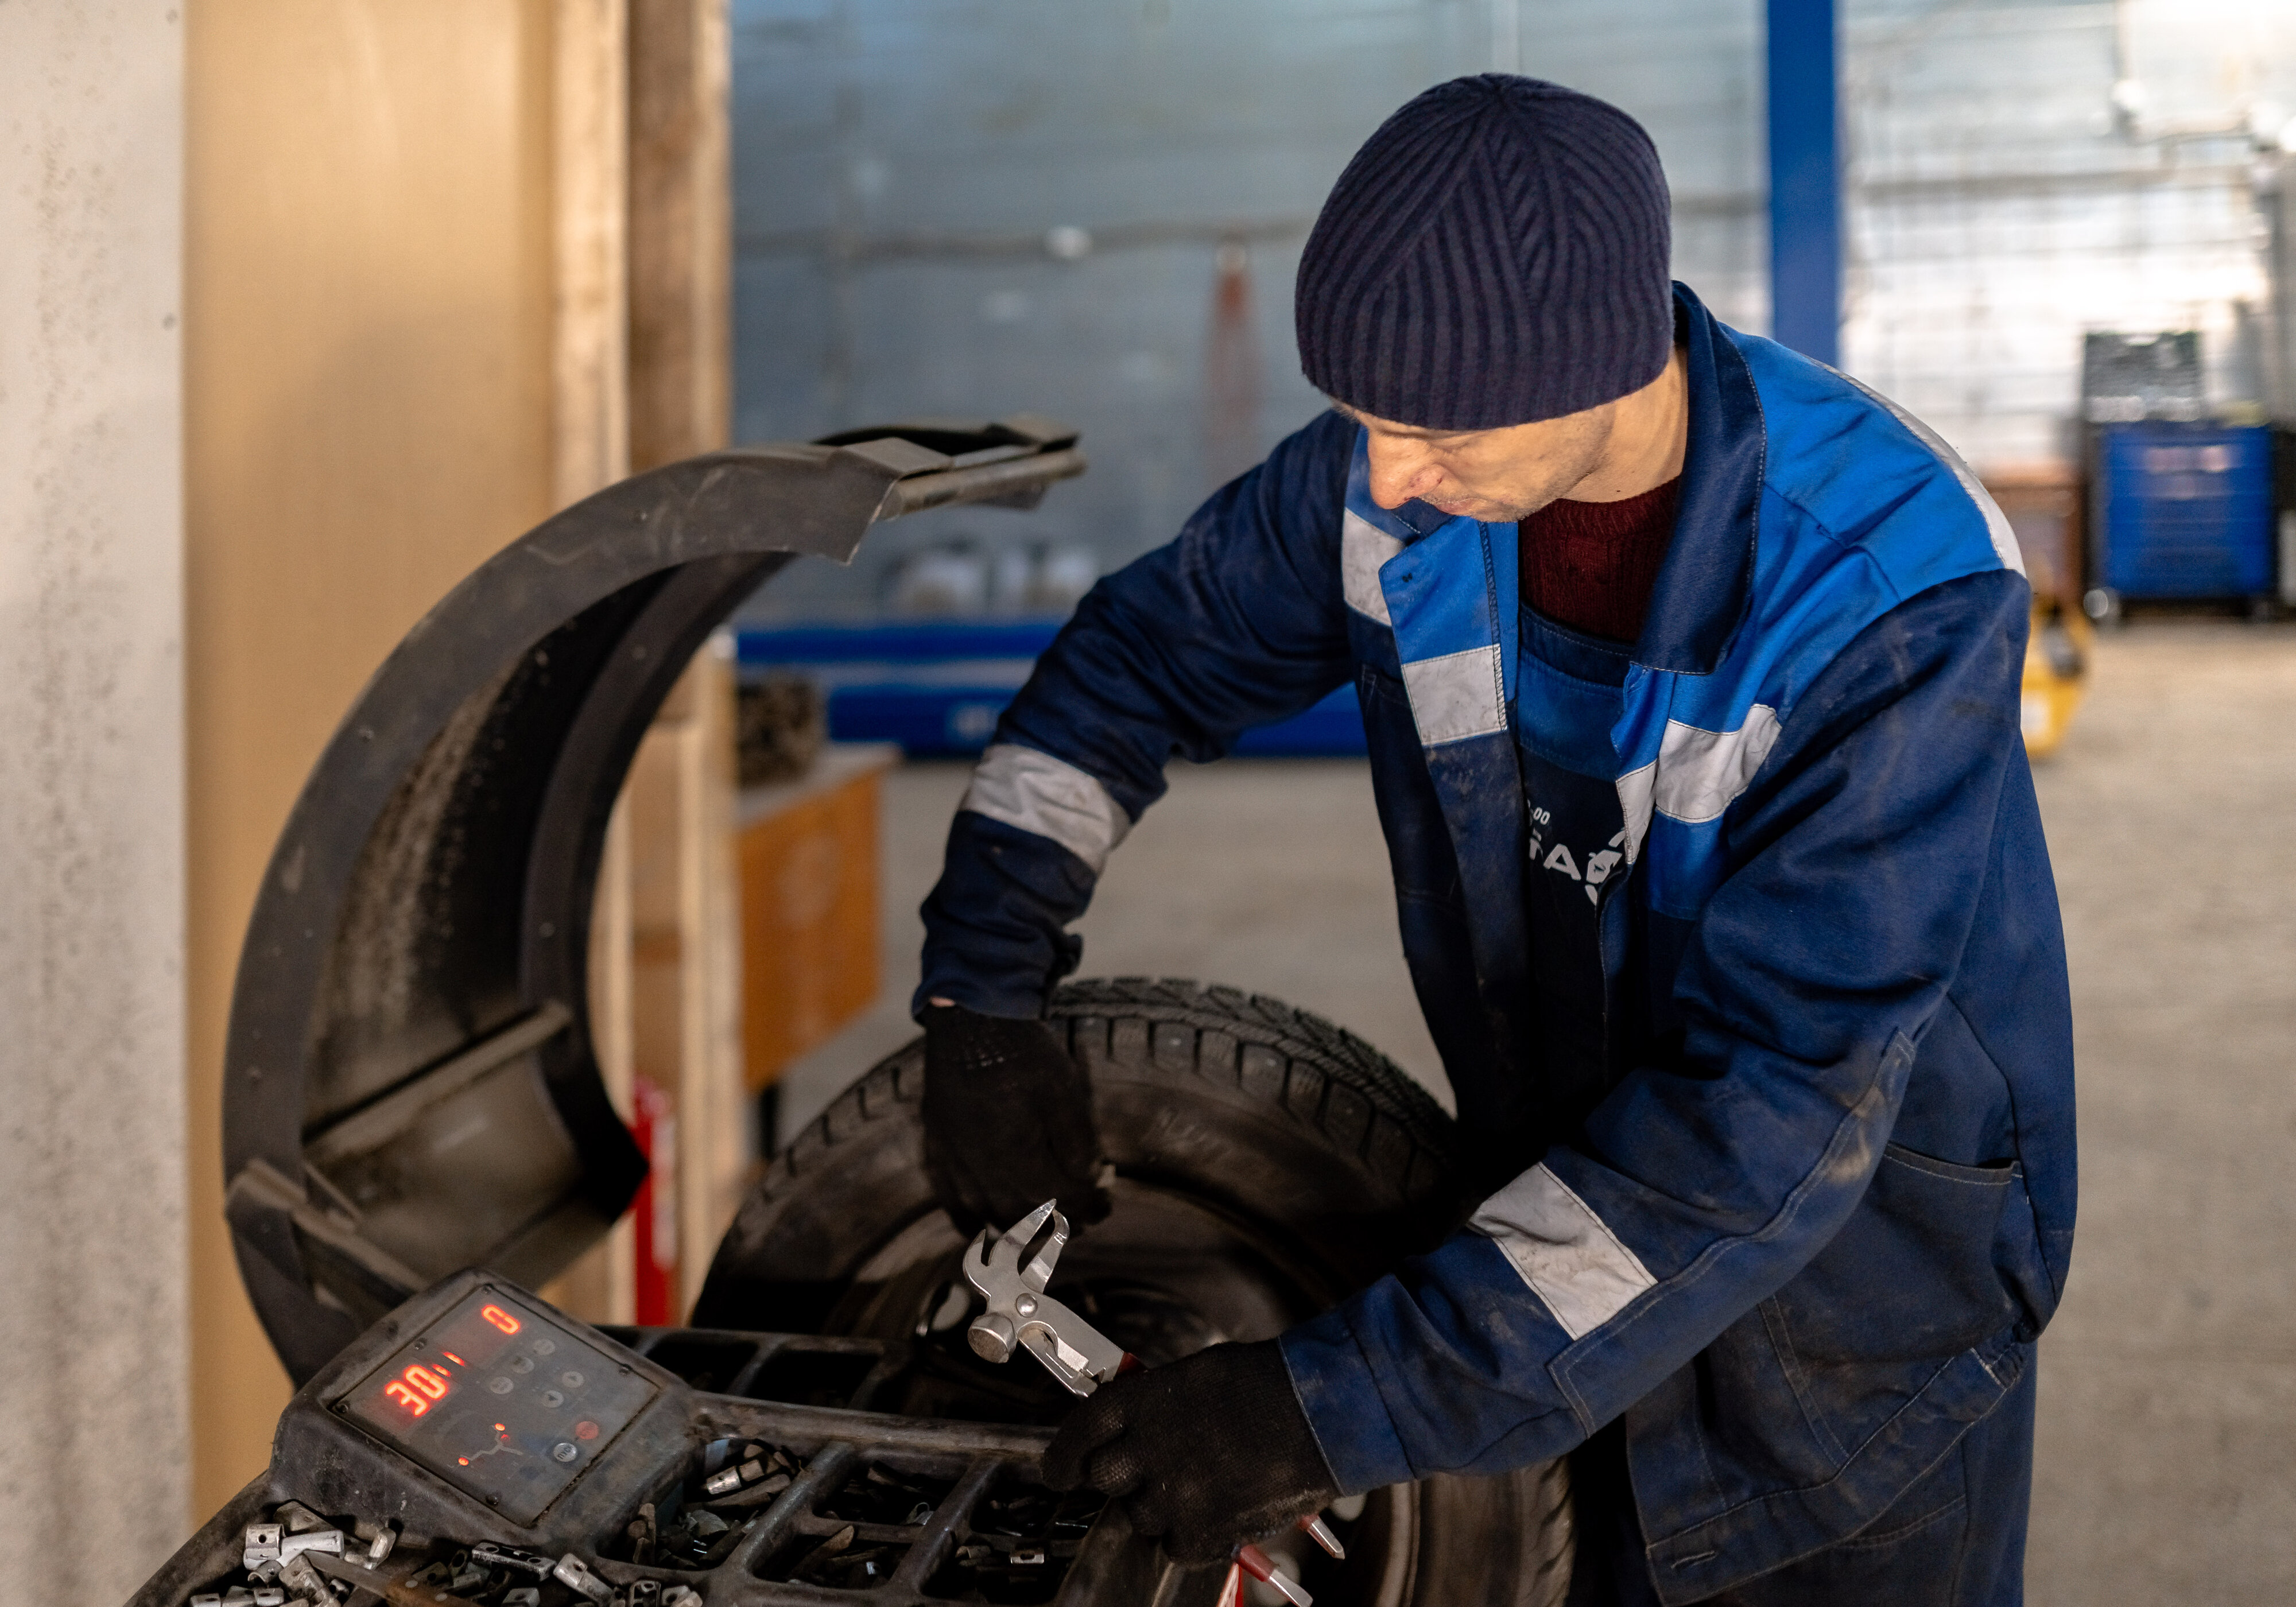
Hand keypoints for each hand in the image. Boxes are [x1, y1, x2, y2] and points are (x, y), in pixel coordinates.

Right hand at [921, 1002, 1111, 1234]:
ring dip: (1018, 1229)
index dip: (1088, 1209)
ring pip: (987, 1214)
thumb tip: (1091, 1180)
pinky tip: (980, 1228)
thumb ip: (1077, 1143)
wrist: (970, 1019)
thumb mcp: (1063, 1091)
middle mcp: (981, 1169)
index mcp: (1017, 1157)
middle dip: (1058, 1224)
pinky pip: (949, 1198)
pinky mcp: (938, 1147)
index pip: (1060, 1200)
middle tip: (1082, 1221)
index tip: (1105, 1208)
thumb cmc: (1022, 1052)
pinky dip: (967, 1220)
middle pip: (1023, 1217)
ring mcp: (955, 1160)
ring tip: (1042, 1227)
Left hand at [1041, 1340, 1339, 1567]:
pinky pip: (1175, 1546)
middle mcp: (1147, 1448)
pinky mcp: (1202, 1530)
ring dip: (1163, 1506)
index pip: (1079, 1433)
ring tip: (1206, 1481)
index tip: (1059, 1471)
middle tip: (1148, 1474)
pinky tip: (1220, 1509)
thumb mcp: (1195, 1377)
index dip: (1063, 1457)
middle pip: (1102, 1480)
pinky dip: (1194, 1536)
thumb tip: (1132, 1427)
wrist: (1319, 1412)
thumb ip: (1155, 1404)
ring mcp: (1173, 1494)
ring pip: (1141, 1516)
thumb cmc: (1266, 1385)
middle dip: (1120, 1480)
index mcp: (1142, 1401)